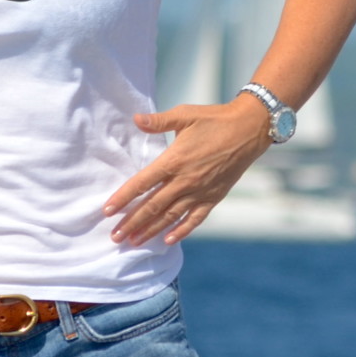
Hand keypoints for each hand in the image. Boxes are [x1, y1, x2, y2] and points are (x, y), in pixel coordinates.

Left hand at [103, 100, 272, 245]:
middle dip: (131, 222)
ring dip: (150, 230)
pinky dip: (181, 231)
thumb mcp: (185, 114)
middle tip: (114, 237)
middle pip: (152, 206)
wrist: (248, 130)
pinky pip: (195, 219)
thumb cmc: (214, 119)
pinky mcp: (214, 197)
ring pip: (170, 216)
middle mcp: (185, 180)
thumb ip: (158, 121)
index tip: (108, 211)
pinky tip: (167, 241)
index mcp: (174, 160)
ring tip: (133, 242)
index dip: (123, 198)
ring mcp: (200, 191)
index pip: (142, 183)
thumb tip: (136, 119)